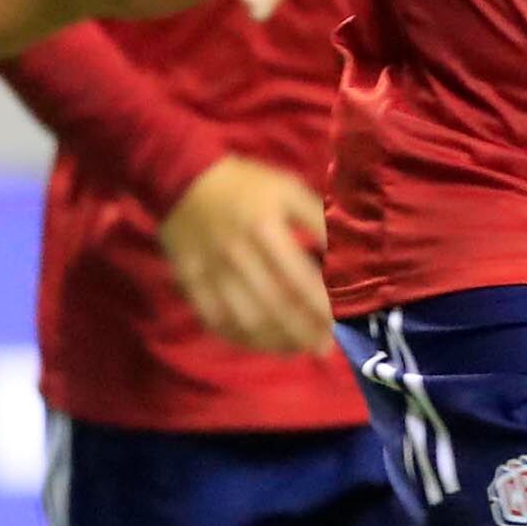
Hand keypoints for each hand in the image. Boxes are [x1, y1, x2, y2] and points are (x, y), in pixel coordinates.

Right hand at [158, 156, 336, 355]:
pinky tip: (258, 342)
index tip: (340, 323)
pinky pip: (216, 321)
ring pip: (246, 321)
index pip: (300, 279)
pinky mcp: (191, 284)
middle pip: (275, 307)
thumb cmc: (244, 183)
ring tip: (297, 348)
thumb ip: (316, 218)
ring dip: (275, 341)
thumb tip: (345, 250)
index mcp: (265, 229)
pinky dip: (239, 338)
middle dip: (303, 332)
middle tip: (323, 346)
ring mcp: (212, 274)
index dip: (322, 306)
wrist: (182, 177)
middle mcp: (238, 256)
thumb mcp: (287, 188)